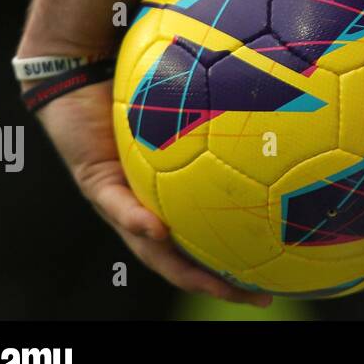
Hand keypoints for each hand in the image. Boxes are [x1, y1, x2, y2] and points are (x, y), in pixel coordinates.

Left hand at [35, 81, 270, 306]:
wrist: (79, 66)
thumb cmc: (142, 73)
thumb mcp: (194, 94)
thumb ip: (227, 99)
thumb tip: (284, 88)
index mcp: (170, 194)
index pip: (207, 237)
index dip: (238, 260)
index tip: (275, 273)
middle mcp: (147, 205)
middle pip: (184, 259)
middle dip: (220, 283)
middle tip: (259, 297)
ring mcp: (120, 198)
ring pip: (150, 248)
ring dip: (181, 270)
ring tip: (213, 285)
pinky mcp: (94, 180)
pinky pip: (118, 204)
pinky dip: (137, 220)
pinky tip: (160, 231)